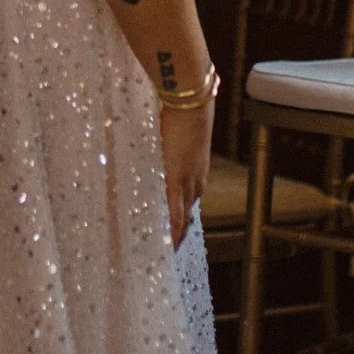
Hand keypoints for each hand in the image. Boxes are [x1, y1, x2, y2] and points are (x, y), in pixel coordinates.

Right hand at [158, 99, 213, 248]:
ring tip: (165, 250)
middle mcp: (196, 182)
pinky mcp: (177, 180)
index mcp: (197, 172)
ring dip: (175, 234)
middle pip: (188, 214)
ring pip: (183, 217)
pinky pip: (175, 211)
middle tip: (168, 248)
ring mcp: (189, 183)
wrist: (190, 103)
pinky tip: (168, 242)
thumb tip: (157, 150)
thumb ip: (168, 148)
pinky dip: (172, 228)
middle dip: (178, 232)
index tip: (174, 232)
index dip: (181, 219)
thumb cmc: (182, 114)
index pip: (189, 202)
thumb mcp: (176, 137)